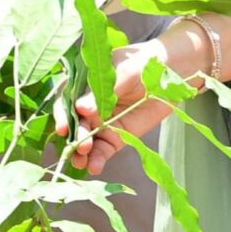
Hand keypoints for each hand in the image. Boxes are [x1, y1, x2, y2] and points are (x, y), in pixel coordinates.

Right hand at [69, 38, 183, 176]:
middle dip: (76, 137)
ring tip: (82, 162)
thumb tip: (80, 108)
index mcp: (83, 86)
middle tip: (82, 146)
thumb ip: (102, 93)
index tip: (63, 128)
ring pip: (86, 140)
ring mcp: (101, 123)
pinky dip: (97, 160)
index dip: (62, 115)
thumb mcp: (123, 73)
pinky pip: (102, 150)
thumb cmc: (142, 63)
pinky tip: (94, 167)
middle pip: (75, 125)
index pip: (66, 102)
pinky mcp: (116, 137)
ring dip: (81, 153)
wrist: (168, 73)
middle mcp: (88, 107)